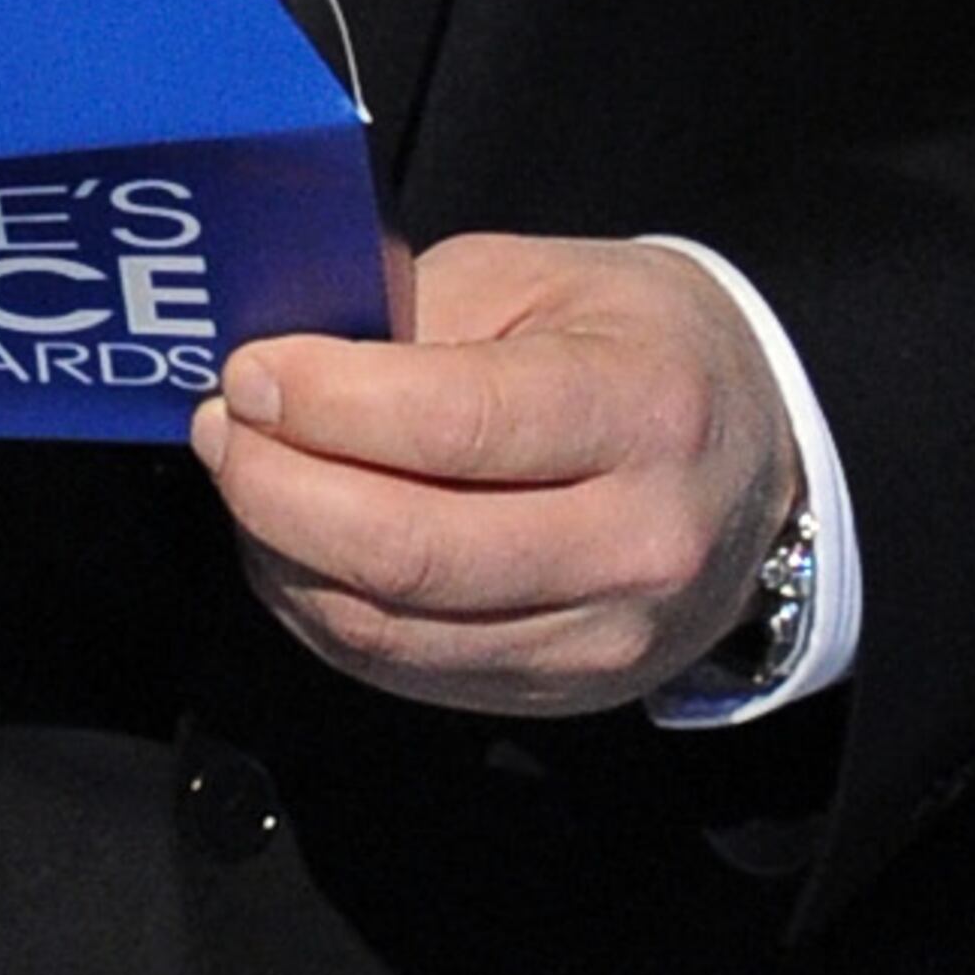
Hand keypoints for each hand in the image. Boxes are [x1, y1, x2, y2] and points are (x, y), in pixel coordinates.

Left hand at [187, 234, 798, 715]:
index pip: (457, 426)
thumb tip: (281, 366)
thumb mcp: (538, 277)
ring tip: (244, 476)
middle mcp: (636, 543)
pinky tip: (290, 542)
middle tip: (221, 426)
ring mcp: (601, 642)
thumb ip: (415, 318)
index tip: (247, 370)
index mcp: (643, 409)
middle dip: (277, 488)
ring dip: (281, 554)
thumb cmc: (634, 343)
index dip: (326, 403)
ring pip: (391, 629)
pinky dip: (320, 608)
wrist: (753, 459)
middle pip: (411, 551)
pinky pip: (403, 671)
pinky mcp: (559, 696)